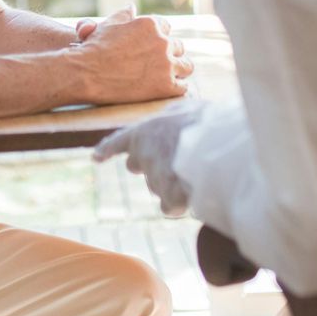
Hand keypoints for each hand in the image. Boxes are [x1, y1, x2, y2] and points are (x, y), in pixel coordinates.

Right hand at [70, 8, 192, 105]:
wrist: (85, 74)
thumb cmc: (93, 49)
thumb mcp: (108, 26)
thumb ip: (124, 16)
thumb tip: (132, 7)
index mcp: (151, 24)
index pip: (166, 28)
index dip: (159, 38)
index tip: (152, 48)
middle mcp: (163, 42)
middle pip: (178, 47)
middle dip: (169, 54)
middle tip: (158, 65)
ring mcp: (166, 64)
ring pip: (186, 66)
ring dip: (178, 70)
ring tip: (167, 77)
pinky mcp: (167, 86)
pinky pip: (183, 86)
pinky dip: (176, 88)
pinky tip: (166, 90)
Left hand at [93, 99, 205, 215]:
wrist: (221, 143)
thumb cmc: (210, 123)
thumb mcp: (187, 109)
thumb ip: (173, 116)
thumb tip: (170, 118)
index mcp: (145, 130)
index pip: (119, 141)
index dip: (107, 149)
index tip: (96, 157)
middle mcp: (143, 153)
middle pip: (136, 166)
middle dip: (150, 165)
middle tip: (173, 159)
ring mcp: (155, 176)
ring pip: (157, 187)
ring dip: (171, 183)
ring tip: (197, 171)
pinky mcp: (168, 195)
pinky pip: (169, 206)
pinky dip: (179, 203)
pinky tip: (192, 195)